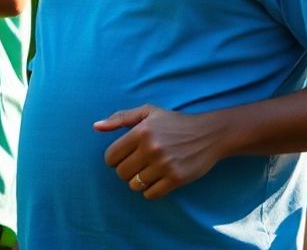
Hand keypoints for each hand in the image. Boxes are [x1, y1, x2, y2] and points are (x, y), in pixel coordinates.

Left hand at [94, 105, 233, 198]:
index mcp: (142, 131)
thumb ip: (121, 118)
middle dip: (128, 170)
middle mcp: (152, 148)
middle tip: (140, 163)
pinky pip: (150, 194)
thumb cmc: (176, 123)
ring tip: (152, 169)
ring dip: (140, 180)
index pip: (111, 157)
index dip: (115, 158)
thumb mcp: (149, 112)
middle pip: (121, 173)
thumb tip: (96, 127)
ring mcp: (164, 165)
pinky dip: (151, 189)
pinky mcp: (176, 178)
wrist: (210, 134)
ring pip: (134, 185)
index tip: (127, 155)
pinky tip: (160, 178)